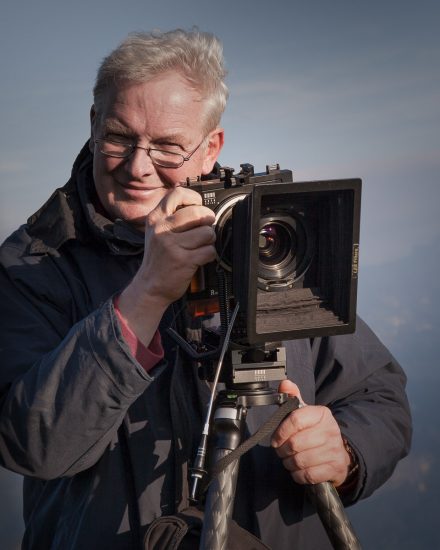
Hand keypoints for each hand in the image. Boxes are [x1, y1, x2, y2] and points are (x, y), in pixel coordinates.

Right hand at [136, 186, 215, 305]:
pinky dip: (209, 255)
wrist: (150, 286)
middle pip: (198, 213)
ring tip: (201, 245)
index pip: (178, 193)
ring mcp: (172, 245)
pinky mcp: (183, 260)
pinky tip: (200, 258)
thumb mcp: (156, 231)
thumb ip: (171, 216)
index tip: (198, 207)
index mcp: (155, 218)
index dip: (194, 198)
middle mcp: (162, 229)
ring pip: (207, 232)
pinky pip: (209, 251)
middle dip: (208, 221)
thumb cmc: (158, 258)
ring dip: (209, 240)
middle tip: (205, 229)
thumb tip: (198, 204)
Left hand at [271, 380, 350, 486]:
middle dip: (282, 451)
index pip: (295, 420)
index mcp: (322, 414)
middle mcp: (331, 431)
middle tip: (281, 452)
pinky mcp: (335, 468)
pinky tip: (299, 470)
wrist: (338, 453)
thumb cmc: (315, 432)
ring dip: (289, 463)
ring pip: (300, 461)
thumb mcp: (305, 413)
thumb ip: (293, 398)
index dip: (280, 432)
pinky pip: (308, 475)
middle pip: (295, 443)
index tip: (275, 440)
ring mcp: (334, 450)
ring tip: (289, 460)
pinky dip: (298, 475)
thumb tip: (284, 383)